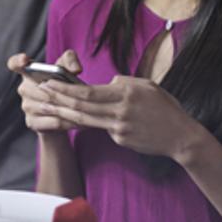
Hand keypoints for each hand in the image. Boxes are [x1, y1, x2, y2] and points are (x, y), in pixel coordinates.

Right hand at [7, 50, 82, 132]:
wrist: (63, 115)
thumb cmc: (63, 86)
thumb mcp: (66, 70)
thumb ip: (70, 60)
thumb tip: (76, 69)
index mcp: (29, 72)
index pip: (14, 63)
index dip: (17, 61)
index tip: (24, 59)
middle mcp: (24, 89)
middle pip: (38, 90)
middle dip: (57, 94)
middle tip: (75, 98)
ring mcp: (26, 106)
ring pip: (47, 106)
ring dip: (64, 108)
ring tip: (80, 109)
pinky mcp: (32, 122)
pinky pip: (52, 121)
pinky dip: (66, 121)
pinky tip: (77, 120)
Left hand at [41, 75, 202, 161]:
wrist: (181, 137)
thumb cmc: (165, 107)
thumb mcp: (146, 86)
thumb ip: (123, 84)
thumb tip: (106, 83)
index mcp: (125, 93)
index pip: (87, 91)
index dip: (65, 88)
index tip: (50, 82)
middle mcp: (119, 111)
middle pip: (81, 106)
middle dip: (58, 99)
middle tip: (41, 93)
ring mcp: (119, 128)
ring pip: (85, 120)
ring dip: (63, 114)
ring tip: (47, 108)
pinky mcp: (120, 140)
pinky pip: (101, 129)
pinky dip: (89, 123)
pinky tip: (75, 119)